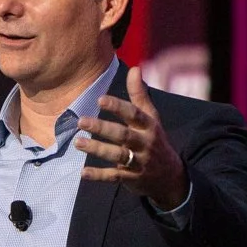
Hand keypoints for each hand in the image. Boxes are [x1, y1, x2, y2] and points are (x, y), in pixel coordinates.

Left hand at [73, 66, 188, 209]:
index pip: (134, 114)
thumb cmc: (155, 141)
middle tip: (80, 121)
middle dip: (102, 128)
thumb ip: (140, 95)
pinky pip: (114, 176)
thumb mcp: (152, 118)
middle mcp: (145, 143)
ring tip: (77, 142)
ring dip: (96, 149)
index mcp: (149, 126)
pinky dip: (98, 175)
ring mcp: (138, 162)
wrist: (170, 176)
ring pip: (116, 155)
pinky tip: (83, 173)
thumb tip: (135, 68)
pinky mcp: (131, 178)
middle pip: (122, 135)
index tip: (100, 99)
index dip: (118, 106)